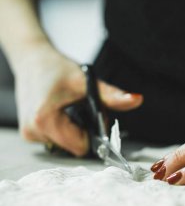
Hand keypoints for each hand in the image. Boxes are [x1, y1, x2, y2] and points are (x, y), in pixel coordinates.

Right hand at [15, 43, 142, 155]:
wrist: (31, 59)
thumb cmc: (56, 67)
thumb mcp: (86, 81)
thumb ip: (112, 95)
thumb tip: (136, 100)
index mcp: (45, 120)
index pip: (80, 146)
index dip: (91, 132)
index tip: (90, 114)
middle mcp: (33, 130)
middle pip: (73, 146)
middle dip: (82, 130)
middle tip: (78, 107)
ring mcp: (29, 133)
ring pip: (64, 143)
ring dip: (71, 128)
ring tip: (67, 107)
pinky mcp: (29, 131)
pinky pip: (55, 138)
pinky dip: (62, 128)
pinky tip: (59, 110)